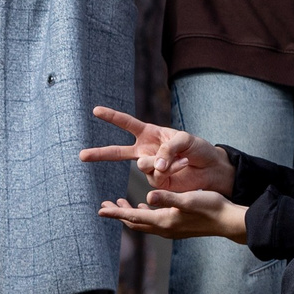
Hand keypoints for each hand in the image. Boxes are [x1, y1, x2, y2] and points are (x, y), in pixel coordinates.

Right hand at [84, 106, 236, 196]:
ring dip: (160, 162)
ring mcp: (151, 168)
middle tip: (80, 155)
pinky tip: (182, 166)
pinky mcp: (158, 182)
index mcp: (151, 134)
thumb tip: (153, 167)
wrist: (212, 169)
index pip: (127, 123)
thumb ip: (167, 149)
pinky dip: (170, 170)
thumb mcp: (185, 140)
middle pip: (118, 152)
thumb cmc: (199, 149)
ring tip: (180, 159)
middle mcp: (147, 151)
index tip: (95, 110)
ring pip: (143, 165)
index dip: (112, 116)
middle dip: (100, 154)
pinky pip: (157, 176)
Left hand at [100, 189, 248, 242]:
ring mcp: (172, 229)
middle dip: (118, 214)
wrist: (228, 221)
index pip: (134, 218)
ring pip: (144, 223)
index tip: (100, 210)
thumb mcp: (188, 199)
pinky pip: (154, 222)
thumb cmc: (210, 207)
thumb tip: (147, 196)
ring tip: (119, 204)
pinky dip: (145, 214)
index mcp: (165, 221)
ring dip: (130, 214)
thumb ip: (168, 198)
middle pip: (135, 223)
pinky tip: (145, 206)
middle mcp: (165, 228)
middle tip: (104, 205)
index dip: (116, 213)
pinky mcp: (178, 226)